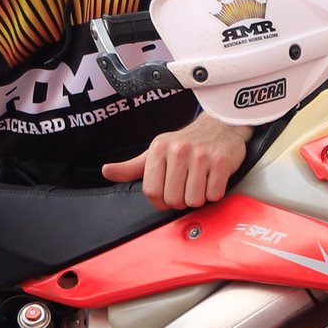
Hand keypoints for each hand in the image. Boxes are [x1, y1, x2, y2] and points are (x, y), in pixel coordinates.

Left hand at [101, 116, 248, 209]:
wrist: (219, 126)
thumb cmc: (185, 144)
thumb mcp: (155, 153)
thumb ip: (131, 167)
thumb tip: (107, 171)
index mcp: (159, 149)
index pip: (151, 192)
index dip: (160, 201)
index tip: (167, 194)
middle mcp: (178, 150)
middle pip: (173, 199)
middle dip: (181, 200)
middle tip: (187, 186)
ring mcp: (201, 155)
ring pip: (194, 200)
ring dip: (198, 197)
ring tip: (200, 182)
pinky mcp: (221, 161)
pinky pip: (214, 194)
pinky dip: (214, 193)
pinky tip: (213, 179)